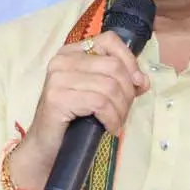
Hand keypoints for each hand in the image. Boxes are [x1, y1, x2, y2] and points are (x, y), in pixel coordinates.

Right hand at [9, 31, 148, 189]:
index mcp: (72, 52)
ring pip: (110, 87)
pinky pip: (100, 103)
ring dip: (120, 109)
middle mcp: (62, 60)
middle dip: (127, 93)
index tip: (137, 85)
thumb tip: (142, 80)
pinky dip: (112, 118)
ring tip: (115, 122)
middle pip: (114, 67)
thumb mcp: (98, 94)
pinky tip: (109, 127)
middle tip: (123, 112)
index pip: (110, 41)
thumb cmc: (74, 121)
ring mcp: (58, 78)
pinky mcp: (58, 98)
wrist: (46, 148)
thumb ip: (119, 81)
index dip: (130, 61)